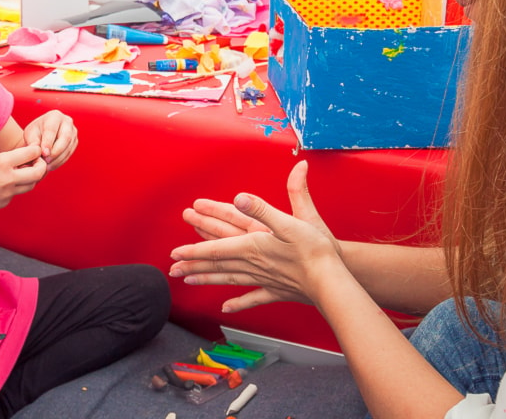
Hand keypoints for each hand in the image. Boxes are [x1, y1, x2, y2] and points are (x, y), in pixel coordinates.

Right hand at [0, 143, 46, 212]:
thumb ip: (10, 158)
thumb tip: (31, 157)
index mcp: (2, 163)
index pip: (31, 154)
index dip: (36, 150)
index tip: (35, 149)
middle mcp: (7, 180)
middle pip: (38, 173)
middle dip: (41, 165)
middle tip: (38, 161)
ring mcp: (7, 194)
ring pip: (31, 185)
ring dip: (32, 177)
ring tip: (25, 170)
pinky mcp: (4, 203)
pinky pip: (17, 193)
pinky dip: (16, 186)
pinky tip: (5, 182)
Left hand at [22, 110, 76, 169]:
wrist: (42, 135)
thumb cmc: (35, 133)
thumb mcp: (30, 134)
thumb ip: (33, 142)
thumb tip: (39, 151)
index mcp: (54, 116)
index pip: (52, 129)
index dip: (48, 142)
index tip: (43, 154)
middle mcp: (67, 122)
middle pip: (65, 138)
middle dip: (56, 152)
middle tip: (46, 161)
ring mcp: (73, 132)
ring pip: (68, 147)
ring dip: (58, 159)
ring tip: (47, 166)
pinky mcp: (74, 142)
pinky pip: (69, 153)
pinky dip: (60, 161)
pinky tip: (52, 166)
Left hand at [170, 161, 342, 312]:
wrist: (333, 281)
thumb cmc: (315, 250)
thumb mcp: (291, 221)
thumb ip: (263, 209)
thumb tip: (240, 197)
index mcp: (255, 245)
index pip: (217, 246)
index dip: (195, 248)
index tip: (175, 252)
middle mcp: (254, 264)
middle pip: (218, 263)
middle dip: (194, 262)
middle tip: (172, 267)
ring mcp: (264, 279)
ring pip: (228, 279)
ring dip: (207, 278)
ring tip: (189, 281)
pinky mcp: (277, 291)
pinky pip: (253, 299)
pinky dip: (238, 303)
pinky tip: (226, 308)